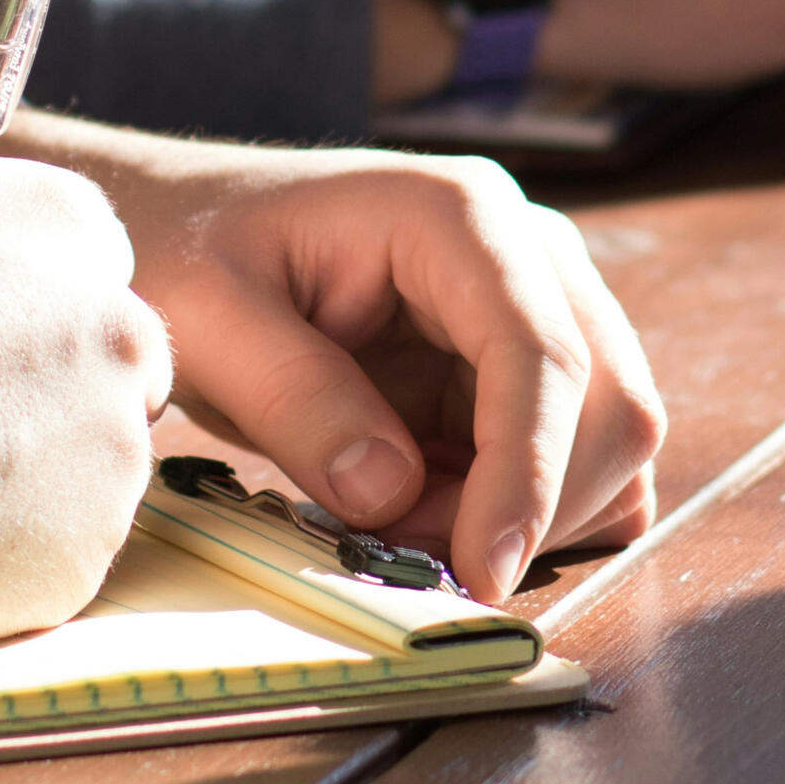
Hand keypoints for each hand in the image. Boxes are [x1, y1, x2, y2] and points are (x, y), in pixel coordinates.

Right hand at [0, 0, 170, 660]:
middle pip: (98, 362)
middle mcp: (119, 328)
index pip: (76, 264)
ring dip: (14, 468)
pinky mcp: (84, 555)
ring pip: (82, 459)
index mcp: (69, 226)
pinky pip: (58, 549)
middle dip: (23, 386)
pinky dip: (0, 549)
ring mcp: (110, 449)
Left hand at [11, 122, 665, 600]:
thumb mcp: (207, 319)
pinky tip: (429, 509)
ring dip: (524, 514)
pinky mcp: (521, 365)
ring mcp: (535, 304)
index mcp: (458, 213)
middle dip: (526, 503)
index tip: (480, 570)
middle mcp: (524, 249)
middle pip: (608, 401)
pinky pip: (576, 459)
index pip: (541, 353)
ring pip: (605, 441)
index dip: (526, 472)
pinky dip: (525, 510)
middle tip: (401, 548)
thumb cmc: (186, 250)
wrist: (176, 226)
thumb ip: (297, 400)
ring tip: (395, 518)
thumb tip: (391, 493)